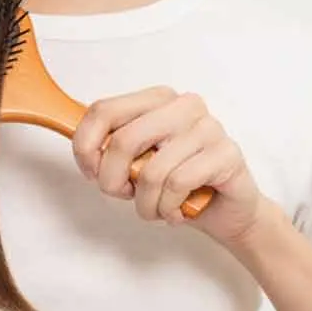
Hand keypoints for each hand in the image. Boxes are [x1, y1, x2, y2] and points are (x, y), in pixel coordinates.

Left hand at [72, 86, 262, 244]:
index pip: (103, 110)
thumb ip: (111, 148)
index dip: (85, 146)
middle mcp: (183, 106)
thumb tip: (85, 149)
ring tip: (154, 208)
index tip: (90, 171)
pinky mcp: (226, 154)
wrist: (226, 211)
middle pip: (123, 141)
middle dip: (112, 180)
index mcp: (156, 99)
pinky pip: (178, 184)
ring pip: (151, 171)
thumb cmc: (175, 182)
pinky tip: (175, 210)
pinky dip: (168, 207)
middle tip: (123, 194)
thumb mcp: (135, 161)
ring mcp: (208, 128)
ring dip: (145, 203)